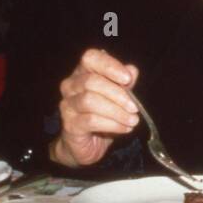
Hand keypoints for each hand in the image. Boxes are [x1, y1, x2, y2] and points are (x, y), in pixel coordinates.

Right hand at [50, 48, 140, 166]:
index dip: (110, 66)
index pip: (91, 58)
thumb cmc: (103, 116)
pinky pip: (91, 120)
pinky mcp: (70, 124)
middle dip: (118, 94)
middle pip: (91, 81)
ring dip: (116, 111)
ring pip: (90, 101)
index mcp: (83, 73)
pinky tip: (125, 128)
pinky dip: (112, 124)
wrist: (87, 144)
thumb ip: (124, 83)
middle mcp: (71, 86)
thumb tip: (132, 70)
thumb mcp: (118, 97)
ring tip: (133, 120)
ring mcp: (68, 104)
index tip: (128, 79)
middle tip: (135, 107)